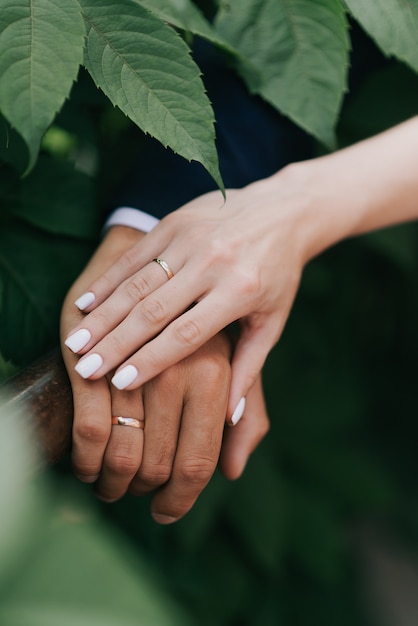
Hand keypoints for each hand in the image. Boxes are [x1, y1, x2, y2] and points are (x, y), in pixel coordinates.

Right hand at [64, 167, 308, 420]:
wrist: (284, 210)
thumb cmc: (278, 274)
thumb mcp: (273, 320)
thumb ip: (249, 368)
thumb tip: (230, 418)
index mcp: (240, 290)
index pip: (186, 333)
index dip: (150, 360)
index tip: (118, 383)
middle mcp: (213, 262)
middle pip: (153, 310)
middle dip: (115, 343)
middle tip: (85, 369)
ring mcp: (191, 238)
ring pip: (137, 283)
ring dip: (103, 315)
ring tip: (76, 343)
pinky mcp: (175, 221)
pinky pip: (135, 256)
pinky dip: (108, 280)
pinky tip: (84, 303)